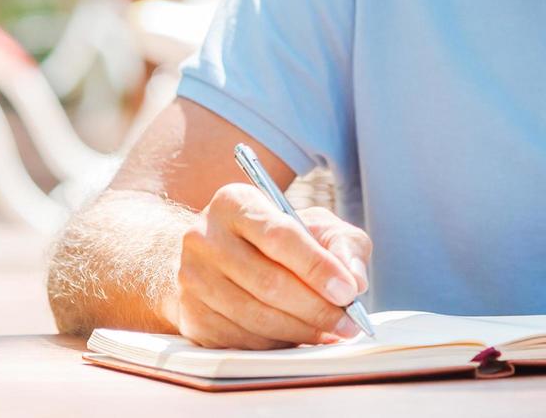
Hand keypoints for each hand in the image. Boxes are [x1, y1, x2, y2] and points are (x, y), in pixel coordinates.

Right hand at [170, 182, 372, 349]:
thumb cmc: (277, 238)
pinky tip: (300, 336)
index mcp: (235, 203)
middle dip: (316, 308)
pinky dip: (277, 343)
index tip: (349, 291)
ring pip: (255, 316)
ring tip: (332, 332)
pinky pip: (241, 339)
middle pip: (268, 282)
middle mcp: (203, 237)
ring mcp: (192, 278)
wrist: (219, 255)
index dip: (317, 267)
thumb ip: (343, 244)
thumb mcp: (314, 225)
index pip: (279, 236)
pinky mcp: (191, 315)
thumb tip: (354, 279)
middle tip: (349, 322)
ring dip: (302, 331)